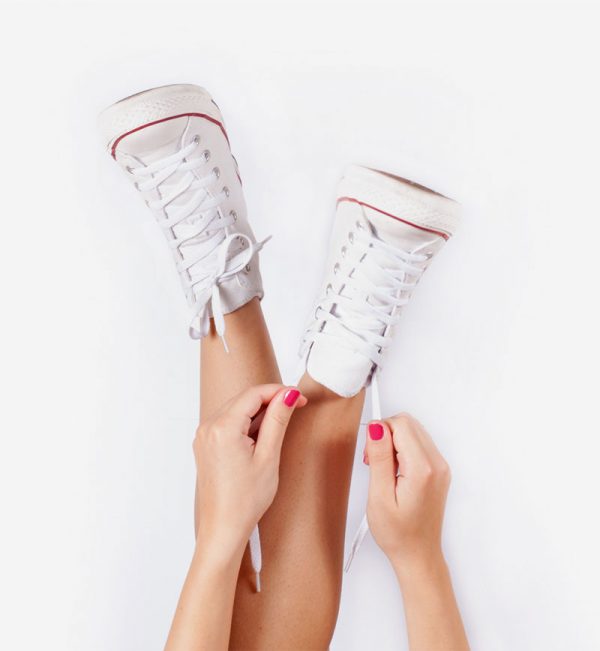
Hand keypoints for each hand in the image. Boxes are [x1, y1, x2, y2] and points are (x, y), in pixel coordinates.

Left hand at [194, 384, 306, 557]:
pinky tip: (260, 436)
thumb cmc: (246, 500)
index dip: (279, 391)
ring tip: (279, 426)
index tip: (299, 397)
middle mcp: (208, 427)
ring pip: (235, 409)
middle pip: (243, 399)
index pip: (254, 394)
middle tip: (295, 407)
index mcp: (223, 428)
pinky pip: (227, 421)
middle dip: (270, 400)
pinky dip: (246, 422)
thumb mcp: (269, 457)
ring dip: (258, 411)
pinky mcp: (204, 444)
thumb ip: (278, 420)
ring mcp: (203, 435)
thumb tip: (289, 394)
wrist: (223, 528)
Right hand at [364, 414, 450, 572]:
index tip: (370, 455)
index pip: (401, 424)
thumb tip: (377, 427)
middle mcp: (437, 464)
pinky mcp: (439, 470)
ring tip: (384, 470)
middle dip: (386, 434)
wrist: (418, 554)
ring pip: (413, 431)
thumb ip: (380, 457)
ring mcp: (441, 466)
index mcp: (423, 469)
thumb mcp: (379, 496)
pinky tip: (395, 472)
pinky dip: (402, 450)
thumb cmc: (397, 533)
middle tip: (374, 462)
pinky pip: (419, 444)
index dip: (379, 432)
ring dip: (394, 442)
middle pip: (408, 423)